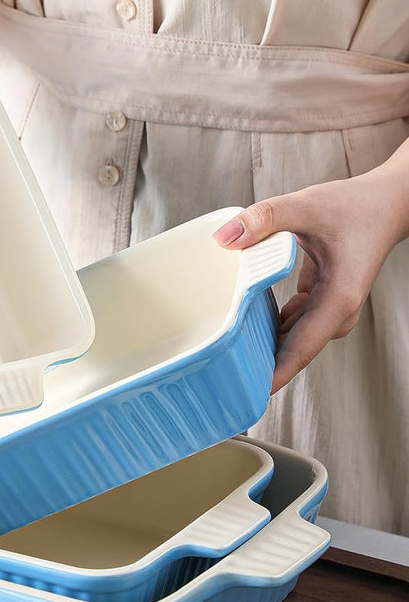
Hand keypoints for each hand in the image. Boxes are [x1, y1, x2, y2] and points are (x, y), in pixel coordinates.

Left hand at [213, 158, 408, 392]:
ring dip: (257, 346)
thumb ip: (267, 218)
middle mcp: (334, 315)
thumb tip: (225, 238)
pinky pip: (288, 325)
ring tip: (217, 356)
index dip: (272, 377)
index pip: (300, 351)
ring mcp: (327, 313)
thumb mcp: (308, 206)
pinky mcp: (319, 305)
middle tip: (215, 379)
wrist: (387, 205)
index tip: (246, 396)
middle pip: (290, 353)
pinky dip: (265, 326)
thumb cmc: (355, 207)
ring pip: (287, 340)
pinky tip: (237, 325)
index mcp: (336, 302)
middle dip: (256, 367)